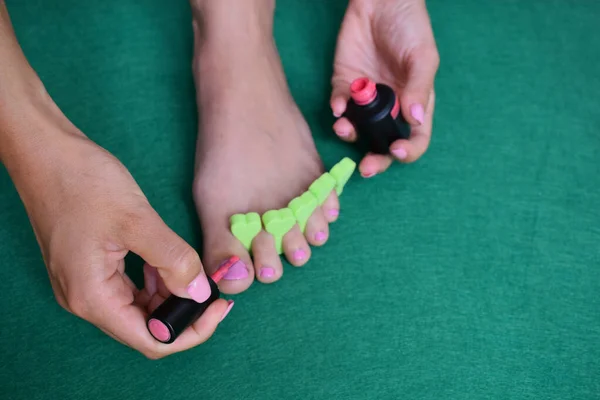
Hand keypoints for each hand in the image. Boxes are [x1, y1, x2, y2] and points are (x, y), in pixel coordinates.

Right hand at [7, 126, 229, 358]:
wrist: (45, 152)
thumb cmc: (82, 182)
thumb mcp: (137, 220)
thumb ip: (173, 261)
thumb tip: (201, 292)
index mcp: (93, 297)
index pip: (152, 339)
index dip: (191, 330)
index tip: (220, 307)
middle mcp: (85, 299)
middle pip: (146, 326)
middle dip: (183, 310)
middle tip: (213, 286)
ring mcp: (85, 284)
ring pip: (139, 306)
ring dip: (169, 293)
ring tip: (191, 268)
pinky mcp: (90, 267)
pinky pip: (128, 287)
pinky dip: (153, 279)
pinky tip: (167, 260)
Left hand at [330, 0, 438, 175]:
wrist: (382, 0)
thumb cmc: (410, 27)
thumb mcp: (422, 57)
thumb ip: (419, 89)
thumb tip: (415, 121)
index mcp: (415, 103)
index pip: (416, 138)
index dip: (408, 150)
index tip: (397, 152)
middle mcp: (390, 106)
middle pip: (383, 142)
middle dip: (375, 158)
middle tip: (366, 167)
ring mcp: (366, 98)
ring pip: (357, 129)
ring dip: (350, 135)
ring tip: (345, 129)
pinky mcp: (345, 84)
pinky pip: (340, 105)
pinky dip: (338, 110)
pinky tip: (339, 107)